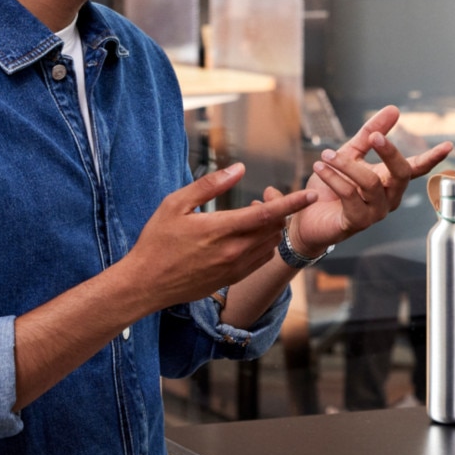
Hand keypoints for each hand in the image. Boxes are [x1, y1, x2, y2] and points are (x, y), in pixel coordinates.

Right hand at [125, 163, 316, 307]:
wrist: (145, 285)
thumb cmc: (157, 241)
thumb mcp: (175, 204)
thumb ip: (210, 185)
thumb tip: (240, 169)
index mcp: (221, 230)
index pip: (268, 214)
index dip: (292, 202)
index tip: (310, 194)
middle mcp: (234, 251)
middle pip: (274, 229)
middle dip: (280, 211)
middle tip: (266, 198)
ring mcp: (235, 268)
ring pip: (270, 245)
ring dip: (272, 228)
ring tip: (255, 215)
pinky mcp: (232, 279)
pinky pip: (261, 260)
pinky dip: (264, 245)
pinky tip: (251, 236)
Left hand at [289, 104, 452, 256]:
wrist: (307, 215)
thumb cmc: (331, 186)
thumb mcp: (351, 153)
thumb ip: (371, 133)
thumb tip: (394, 109)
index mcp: (390, 181)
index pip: (416, 168)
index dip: (433, 157)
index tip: (449, 144)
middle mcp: (389, 198)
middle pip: (401, 173)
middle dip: (389, 152)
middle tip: (374, 135)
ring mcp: (376, 212)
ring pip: (370, 182)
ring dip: (346, 164)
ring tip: (325, 154)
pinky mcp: (357, 222)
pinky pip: (350, 195)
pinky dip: (333, 178)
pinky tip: (319, 168)